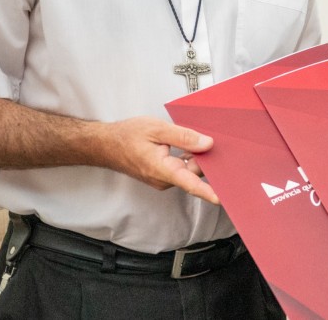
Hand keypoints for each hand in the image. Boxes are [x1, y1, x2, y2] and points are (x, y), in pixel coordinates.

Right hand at [101, 116, 218, 204]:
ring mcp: (162, 180)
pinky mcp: (162, 176)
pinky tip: (186, 145)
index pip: (190, 183)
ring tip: (191, 138)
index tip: (221, 198)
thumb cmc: (126, 136)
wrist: (106, 145)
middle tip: (209, 138)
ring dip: (195, 157)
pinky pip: (181, 169)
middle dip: (205, 158)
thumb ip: (184, 136)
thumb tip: (207, 143)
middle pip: (194, 172)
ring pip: (188, 170)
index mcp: (162, 169)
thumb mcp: (157, 129)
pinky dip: (188, 158)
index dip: (207, 191)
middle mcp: (164, 179)